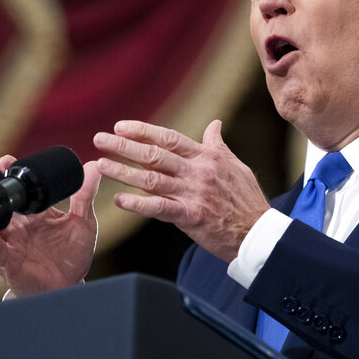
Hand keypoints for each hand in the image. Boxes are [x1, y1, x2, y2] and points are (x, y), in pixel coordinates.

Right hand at [0, 156, 100, 296]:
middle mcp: (22, 226)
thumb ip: (85, 196)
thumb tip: (94, 166)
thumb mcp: (84, 223)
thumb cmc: (71, 256)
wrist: (66, 286)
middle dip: (0, 186)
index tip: (9, 159)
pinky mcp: (10, 261)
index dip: (16, 175)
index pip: (26, 191)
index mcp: (39, 214)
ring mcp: (14, 242)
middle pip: (8, 202)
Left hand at [94, 119, 269, 261]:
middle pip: (155, 155)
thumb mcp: (236, 165)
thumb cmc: (247, 200)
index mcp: (208, 157)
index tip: (121, 127)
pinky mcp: (191, 216)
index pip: (170, 138)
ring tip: (101, 165)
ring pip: (152, 179)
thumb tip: (214, 124)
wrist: (259, 233)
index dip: (144, 131)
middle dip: (124, 146)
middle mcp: (199, 171)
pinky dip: (138, 204)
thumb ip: (218, 145)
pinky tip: (119, 200)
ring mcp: (194, 193)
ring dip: (123, 171)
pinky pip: (160, 208)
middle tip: (100, 139)